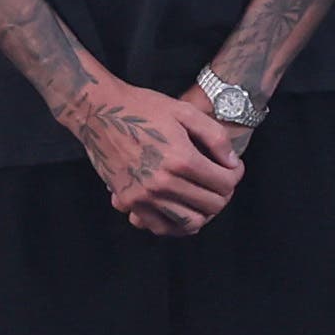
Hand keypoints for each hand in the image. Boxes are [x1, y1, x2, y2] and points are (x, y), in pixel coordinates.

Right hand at [66, 81, 244, 236]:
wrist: (98, 112)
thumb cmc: (143, 107)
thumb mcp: (184, 111)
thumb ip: (215, 137)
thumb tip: (233, 163)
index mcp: (181, 158)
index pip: (225, 183)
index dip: (235, 176)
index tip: (232, 168)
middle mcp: (164, 182)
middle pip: (212, 206)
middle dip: (224, 194)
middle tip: (220, 181)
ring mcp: (145, 196)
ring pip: (191, 223)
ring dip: (203, 212)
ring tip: (202, 196)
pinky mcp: (130, 202)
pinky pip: (161, 227)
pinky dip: (177, 223)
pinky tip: (181, 207)